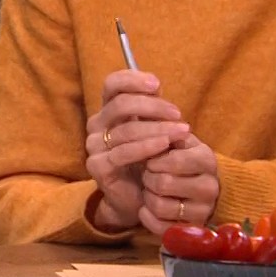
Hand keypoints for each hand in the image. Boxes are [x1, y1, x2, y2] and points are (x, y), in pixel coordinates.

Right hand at [85, 70, 188, 231]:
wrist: (140, 196)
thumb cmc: (149, 158)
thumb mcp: (153, 129)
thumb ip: (152, 109)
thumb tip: (157, 87)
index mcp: (108, 110)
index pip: (112, 84)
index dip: (132, 79)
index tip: (157, 84)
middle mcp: (97, 125)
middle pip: (120, 104)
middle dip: (152, 106)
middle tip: (177, 113)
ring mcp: (94, 146)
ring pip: (125, 130)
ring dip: (157, 129)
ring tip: (181, 131)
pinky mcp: (97, 166)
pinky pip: (122, 153)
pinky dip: (146, 147)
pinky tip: (164, 146)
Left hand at [136, 132, 220, 236]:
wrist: (199, 186)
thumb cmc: (182, 158)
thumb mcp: (178, 139)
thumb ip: (162, 127)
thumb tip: (142, 111)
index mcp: (206, 159)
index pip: (171, 160)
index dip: (153, 160)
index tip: (151, 158)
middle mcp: (210, 187)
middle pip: (162, 183)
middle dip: (147, 177)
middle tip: (147, 174)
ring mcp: (203, 211)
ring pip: (160, 206)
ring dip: (147, 197)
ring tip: (149, 190)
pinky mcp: (191, 229)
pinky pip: (161, 228)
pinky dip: (147, 217)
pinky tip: (146, 207)